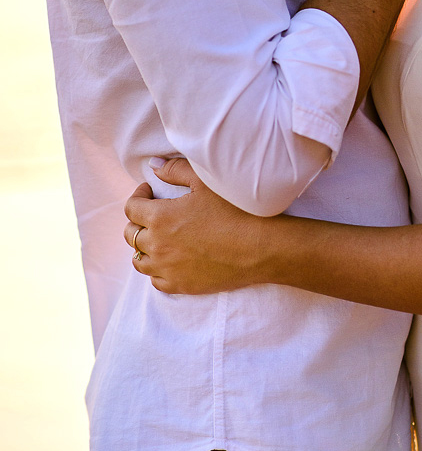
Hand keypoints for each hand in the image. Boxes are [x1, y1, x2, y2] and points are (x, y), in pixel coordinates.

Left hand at [124, 158, 272, 293]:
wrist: (260, 247)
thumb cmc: (235, 210)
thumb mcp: (205, 181)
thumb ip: (175, 170)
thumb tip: (153, 165)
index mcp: (159, 218)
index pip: (131, 208)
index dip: (138, 196)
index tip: (150, 191)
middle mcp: (157, 246)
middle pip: (131, 234)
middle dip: (138, 220)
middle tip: (153, 212)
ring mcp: (167, 269)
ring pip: (139, 260)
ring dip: (144, 246)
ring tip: (158, 237)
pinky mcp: (181, 285)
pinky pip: (155, 280)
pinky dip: (157, 269)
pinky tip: (169, 259)